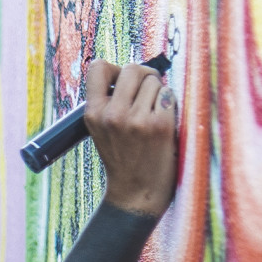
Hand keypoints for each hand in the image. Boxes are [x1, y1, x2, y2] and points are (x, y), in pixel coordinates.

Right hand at [83, 57, 179, 218]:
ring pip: (153, 81)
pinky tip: (163, 122)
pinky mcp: (160, 125)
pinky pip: (168, 95)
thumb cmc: (123, 158)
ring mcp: (136, 120)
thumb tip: (134, 70)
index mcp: (93, 114)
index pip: (97, 67)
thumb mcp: (102, 130)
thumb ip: (110, 102)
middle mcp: (112, 115)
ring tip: (153, 114)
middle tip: (147, 93)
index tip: (123, 83)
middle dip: (143, 76)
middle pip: (132, 69)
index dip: (115, 69)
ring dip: (158, 93)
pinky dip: (169, 105)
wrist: (137, 194)